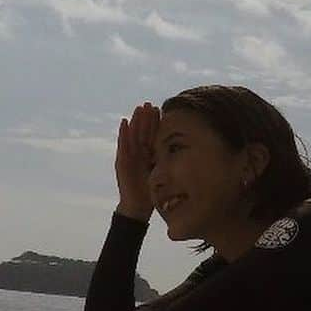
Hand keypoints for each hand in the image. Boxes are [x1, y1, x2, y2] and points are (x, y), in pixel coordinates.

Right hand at [115, 101, 158, 220]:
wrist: (138, 206)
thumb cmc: (152, 190)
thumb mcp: (163, 173)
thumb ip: (169, 161)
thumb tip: (188, 153)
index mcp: (149, 154)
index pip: (152, 135)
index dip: (154, 123)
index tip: (159, 109)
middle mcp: (138, 152)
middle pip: (142, 132)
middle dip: (145, 118)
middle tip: (148, 104)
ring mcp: (129, 156)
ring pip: (132, 135)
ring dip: (134, 122)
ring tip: (137, 109)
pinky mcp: (121, 162)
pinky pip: (122, 146)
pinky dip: (123, 134)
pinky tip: (124, 122)